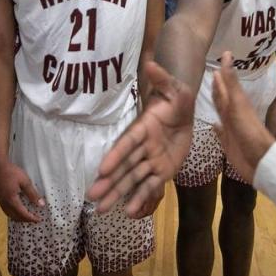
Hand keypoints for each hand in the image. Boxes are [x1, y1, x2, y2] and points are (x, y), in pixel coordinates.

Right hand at [0, 159, 44, 222]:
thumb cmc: (12, 172)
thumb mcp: (25, 181)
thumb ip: (32, 194)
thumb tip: (41, 205)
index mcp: (11, 200)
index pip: (23, 214)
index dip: (31, 218)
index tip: (38, 220)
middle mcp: (4, 203)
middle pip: (15, 216)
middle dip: (25, 220)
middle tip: (34, 219)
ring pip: (9, 214)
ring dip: (18, 217)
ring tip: (26, 217)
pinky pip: (5, 210)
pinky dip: (12, 213)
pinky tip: (16, 209)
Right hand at [88, 60, 194, 216]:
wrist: (185, 112)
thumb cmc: (176, 98)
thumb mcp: (174, 88)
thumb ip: (162, 79)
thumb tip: (152, 63)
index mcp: (143, 128)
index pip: (128, 143)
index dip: (115, 156)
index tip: (101, 169)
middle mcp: (143, 147)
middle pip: (125, 167)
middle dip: (109, 182)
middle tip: (91, 197)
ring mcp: (151, 161)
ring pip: (133, 180)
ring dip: (118, 194)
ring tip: (101, 210)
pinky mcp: (162, 171)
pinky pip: (151, 186)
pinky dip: (141, 199)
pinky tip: (130, 212)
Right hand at [212, 52, 275, 182]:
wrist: (259, 160)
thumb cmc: (249, 130)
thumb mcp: (238, 103)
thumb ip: (231, 82)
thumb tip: (227, 54)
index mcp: (236, 103)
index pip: (226, 85)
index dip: (223, 74)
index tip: (219, 61)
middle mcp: (233, 114)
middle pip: (223, 98)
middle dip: (218, 88)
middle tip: (211, 75)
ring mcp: (231, 129)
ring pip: (221, 113)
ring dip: (216, 104)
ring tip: (210, 94)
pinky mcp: (228, 143)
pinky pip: (220, 133)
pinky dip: (216, 129)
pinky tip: (212, 126)